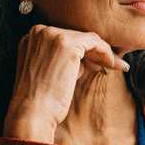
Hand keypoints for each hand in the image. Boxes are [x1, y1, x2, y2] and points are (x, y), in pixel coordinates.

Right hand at [3, 25, 128, 144]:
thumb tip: (87, 62)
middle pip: (75, 36)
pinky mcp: (68, 45)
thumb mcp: (46, 73)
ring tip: (113, 66)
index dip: (80, 52)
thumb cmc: (39, 100)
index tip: (93, 64)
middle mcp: (40, 31)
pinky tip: (111, 64)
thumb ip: (60, 61)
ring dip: (100, 53)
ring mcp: (53, 36)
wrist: (32, 112)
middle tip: (107, 65)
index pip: (63, 38)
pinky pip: (94, 42)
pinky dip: (105, 52)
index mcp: (31, 37)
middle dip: (92, 52)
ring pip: (86, 39)